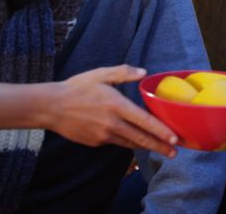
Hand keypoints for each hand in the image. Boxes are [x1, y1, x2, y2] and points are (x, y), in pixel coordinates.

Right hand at [47, 66, 177, 156]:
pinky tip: (135, 140)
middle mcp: (112, 123)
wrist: (50, 107)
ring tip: (161, 149)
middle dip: (160, 147)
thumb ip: (124, 72)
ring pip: (130, 143)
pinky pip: (116, 142)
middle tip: (175, 153)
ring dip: (146, 147)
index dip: (161, 131)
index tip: (175, 139)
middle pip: (141, 138)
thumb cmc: (77, 88)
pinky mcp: (95, 142)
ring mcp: (103, 135)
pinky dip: (127, 141)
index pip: (145, 121)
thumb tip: (144, 73)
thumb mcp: (101, 74)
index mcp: (117, 105)